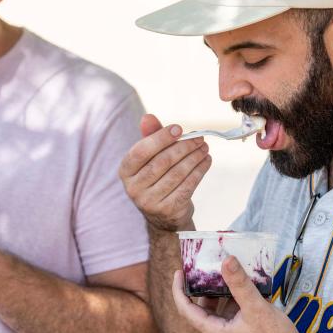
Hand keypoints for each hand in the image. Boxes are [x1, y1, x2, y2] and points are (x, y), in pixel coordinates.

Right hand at [118, 113, 211, 230]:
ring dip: (194, 158)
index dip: (160, 138)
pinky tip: (206, 161)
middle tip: (199, 138)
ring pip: (177, 173)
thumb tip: (147, 117)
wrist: (162, 215)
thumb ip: (150, 136)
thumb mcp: (150, 158)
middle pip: (162, 162)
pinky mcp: (168, 210)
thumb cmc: (156, 178)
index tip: (179, 129)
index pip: (141, 151)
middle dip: (184, 147)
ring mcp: (150, 202)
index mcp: (125, 171)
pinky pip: (187, 186)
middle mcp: (133, 188)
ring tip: (204, 148)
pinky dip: (199, 171)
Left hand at [172, 256, 306, 332]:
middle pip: (203, 311)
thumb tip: (226, 260)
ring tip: (228, 276)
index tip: (178, 272)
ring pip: (220, 315)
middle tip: (207, 269)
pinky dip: (235, 305)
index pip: (186, 311)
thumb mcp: (257, 307)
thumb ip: (240, 283)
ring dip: (222, 297)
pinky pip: (233, 321)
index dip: (179, 290)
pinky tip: (247, 292)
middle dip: (204, 290)